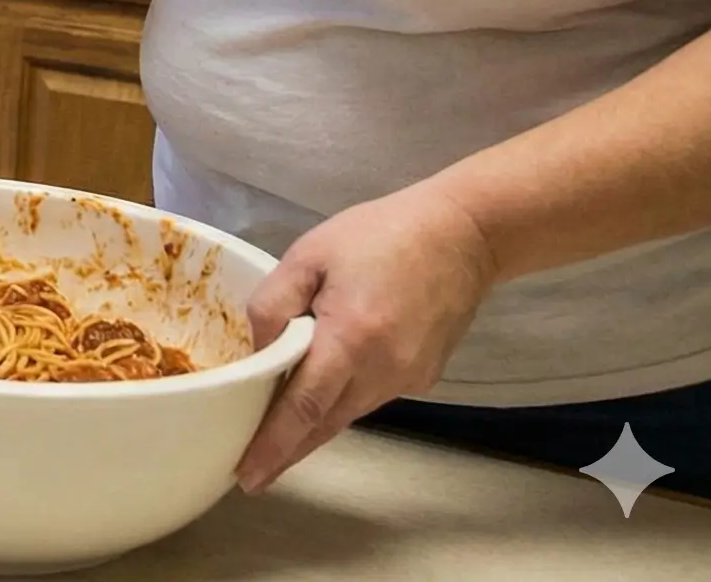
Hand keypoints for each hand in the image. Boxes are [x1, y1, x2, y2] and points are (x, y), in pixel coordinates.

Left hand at [233, 184, 499, 492]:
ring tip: (274, 438)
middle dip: (287, 451)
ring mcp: (408, 378)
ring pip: (348, 414)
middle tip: (250, 475)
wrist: (463, 234)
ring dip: (312, 428)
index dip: (274, 444)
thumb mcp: (310, 255)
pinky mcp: (423, 377)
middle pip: (325, 423)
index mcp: (352, 338)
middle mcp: (384, 369)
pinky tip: (320, 395)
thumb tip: (256, 350)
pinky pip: (369, 397)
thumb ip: (273, 303)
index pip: (305, 406)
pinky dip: (341, 402)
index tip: (247, 476)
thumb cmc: (380, 235)